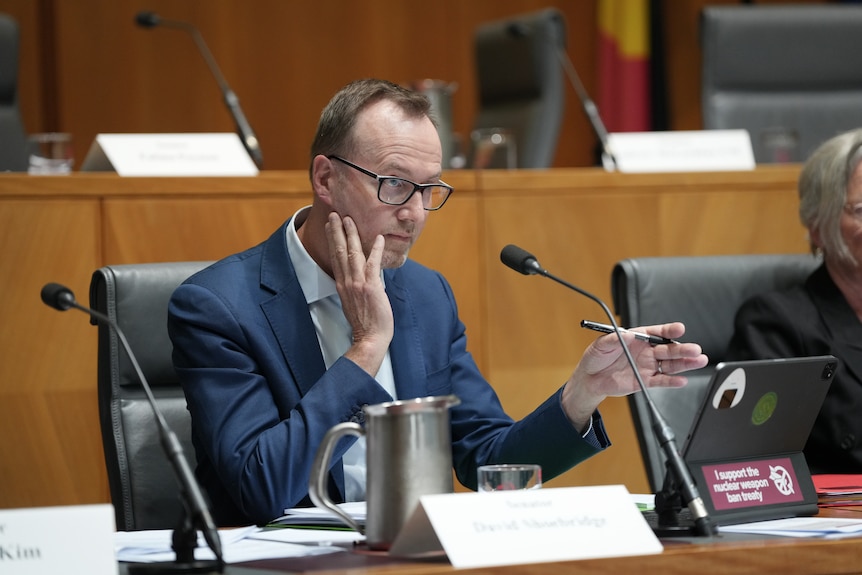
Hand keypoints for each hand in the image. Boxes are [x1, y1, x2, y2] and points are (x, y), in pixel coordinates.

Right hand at [325, 212, 392, 374]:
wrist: (369, 338)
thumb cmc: (365, 323)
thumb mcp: (355, 302)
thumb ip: (356, 287)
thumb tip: (363, 276)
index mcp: (342, 285)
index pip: (335, 258)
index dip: (333, 240)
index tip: (330, 226)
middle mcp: (347, 282)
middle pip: (339, 251)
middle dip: (337, 231)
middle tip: (335, 214)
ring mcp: (358, 284)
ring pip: (352, 254)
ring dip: (351, 235)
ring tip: (349, 219)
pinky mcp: (371, 287)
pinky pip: (373, 265)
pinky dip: (375, 250)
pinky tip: (378, 238)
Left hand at [561, 322, 707, 430]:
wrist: (590, 379)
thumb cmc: (596, 357)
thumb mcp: (601, 345)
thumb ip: (615, 339)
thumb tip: (629, 335)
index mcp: (637, 338)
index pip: (657, 332)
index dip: (669, 330)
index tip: (679, 329)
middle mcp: (646, 351)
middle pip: (668, 349)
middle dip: (682, 349)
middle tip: (695, 349)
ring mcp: (647, 366)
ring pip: (670, 364)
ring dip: (684, 363)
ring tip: (699, 361)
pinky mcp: (645, 381)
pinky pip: (661, 381)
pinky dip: (671, 381)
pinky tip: (682, 380)